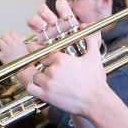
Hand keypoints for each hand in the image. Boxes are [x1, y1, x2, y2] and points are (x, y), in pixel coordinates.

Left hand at [0, 32, 27, 64]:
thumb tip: (13, 40)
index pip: (12, 33)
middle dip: (2, 38)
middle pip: (4, 35)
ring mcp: (6, 50)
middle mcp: (12, 45)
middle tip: (3, 42)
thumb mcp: (24, 48)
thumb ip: (19, 42)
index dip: (10, 35)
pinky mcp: (2, 57)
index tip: (9, 39)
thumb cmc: (25, 60)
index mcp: (19, 42)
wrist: (25, 69)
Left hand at [25, 0, 107, 117]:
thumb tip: (85, 26)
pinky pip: (31, 88)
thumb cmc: (95, 80)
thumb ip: (89, 39)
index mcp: (61, 58)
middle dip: (43, 64)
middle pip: (39, 63)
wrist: (96, 101)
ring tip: (48, 79)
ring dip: (39, 77)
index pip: (42, 50)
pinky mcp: (46, 96)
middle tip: (48, 67)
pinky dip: (33, 87)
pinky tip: (40, 87)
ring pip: (35, 76)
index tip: (36, 49)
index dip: (39, 49)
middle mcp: (52, 70)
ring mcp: (48, 84)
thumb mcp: (94, 56)